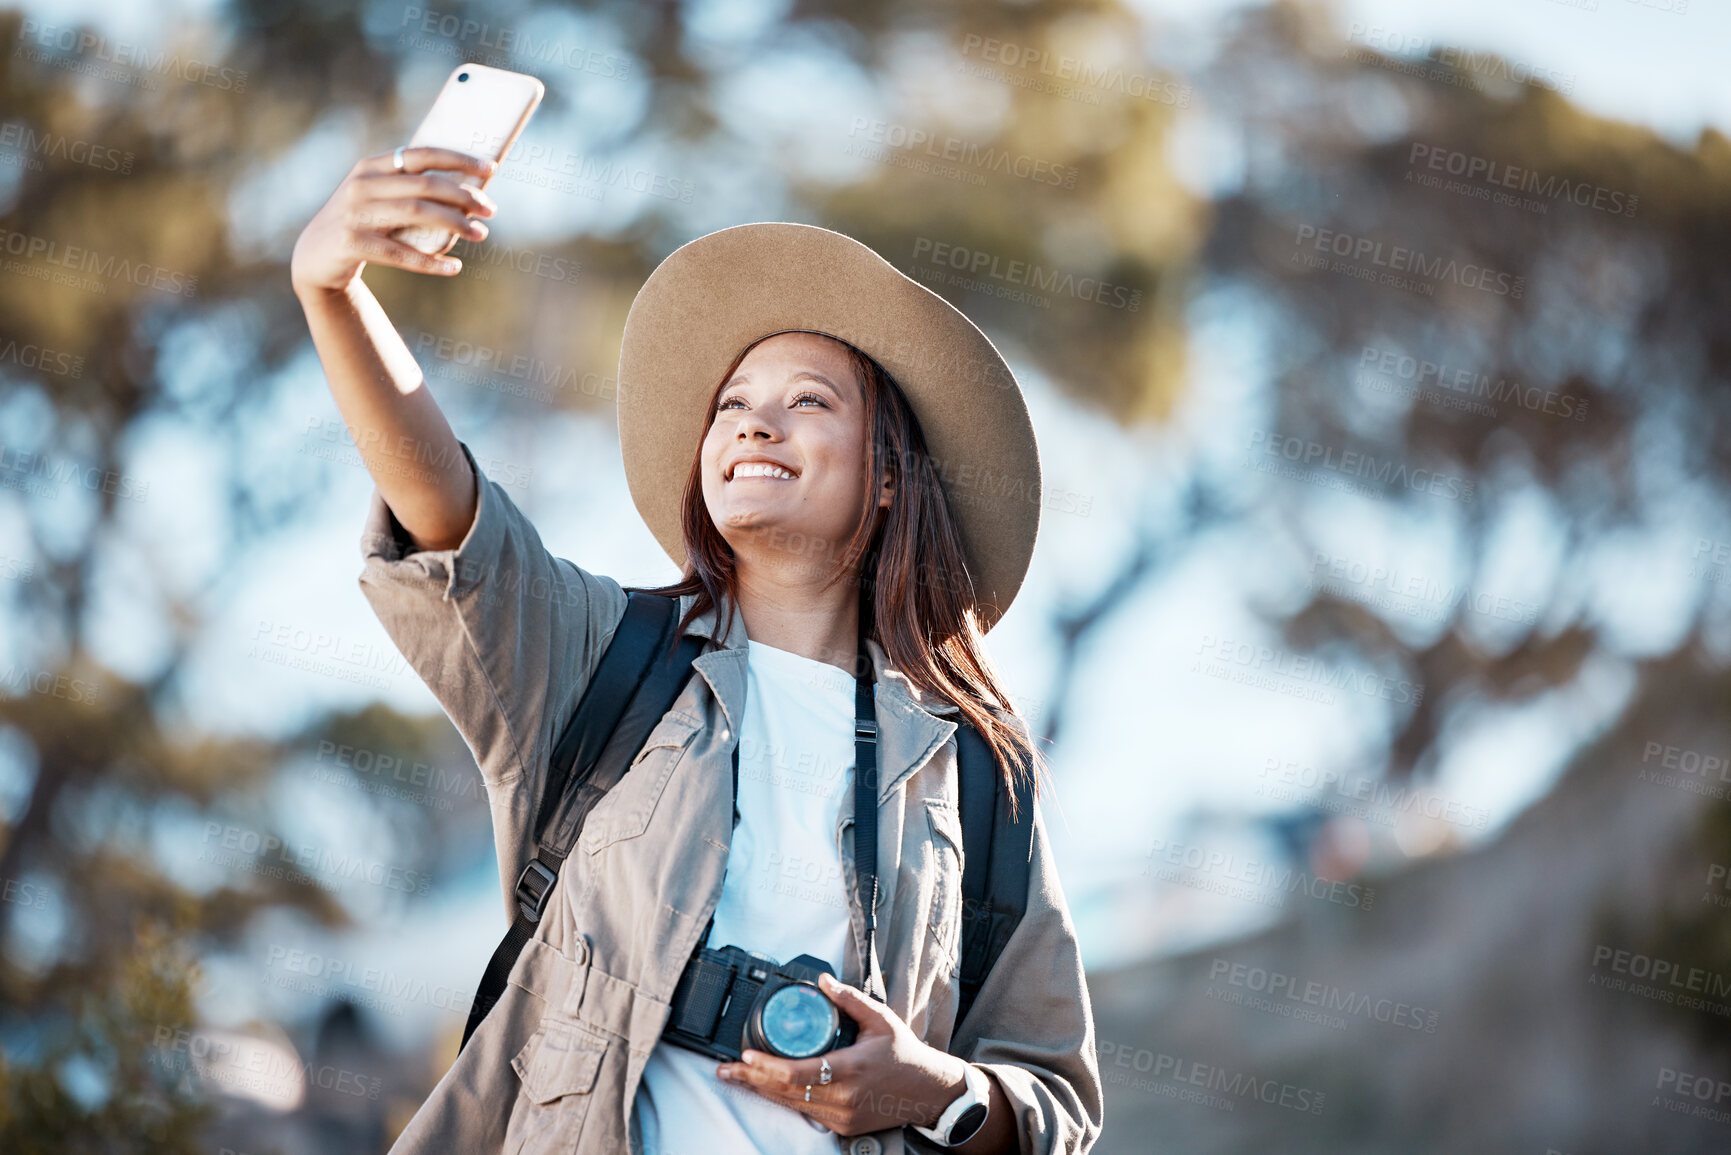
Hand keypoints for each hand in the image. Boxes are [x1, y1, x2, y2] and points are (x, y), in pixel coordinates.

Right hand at [290, 146, 498, 294]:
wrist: (315, 257)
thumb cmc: (361, 225)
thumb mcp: (376, 198)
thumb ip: (407, 188)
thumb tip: (465, 190)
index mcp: (371, 167)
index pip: (421, 154)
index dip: (458, 159)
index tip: (490, 168)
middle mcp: (362, 185)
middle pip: (425, 185)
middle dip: (464, 196)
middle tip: (490, 210)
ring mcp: (355, 213)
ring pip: (417, 213)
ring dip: (455, 224)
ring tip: (481, 234)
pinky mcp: (352, 243)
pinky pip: (401, 253)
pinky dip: (431, 261)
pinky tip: (455, 267)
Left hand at [715, 971, 968, 1136]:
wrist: (928, 1092)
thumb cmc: (904, 1054)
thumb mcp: (880, 1019)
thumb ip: (849, 999)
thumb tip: (822, 981)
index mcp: (852, 1067)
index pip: (800, 1073)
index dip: (768, 1067)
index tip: (745, 1056)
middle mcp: (845, 1096)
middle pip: (786, 1092)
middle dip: (751, 1080)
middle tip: (724, 1070)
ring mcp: (842, 1116)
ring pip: (792, 1105)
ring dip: (761, 1091)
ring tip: (735, 1078)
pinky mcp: (843, 1127)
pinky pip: (805, 1112)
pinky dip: (782, 1100)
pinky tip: (765, 1088)